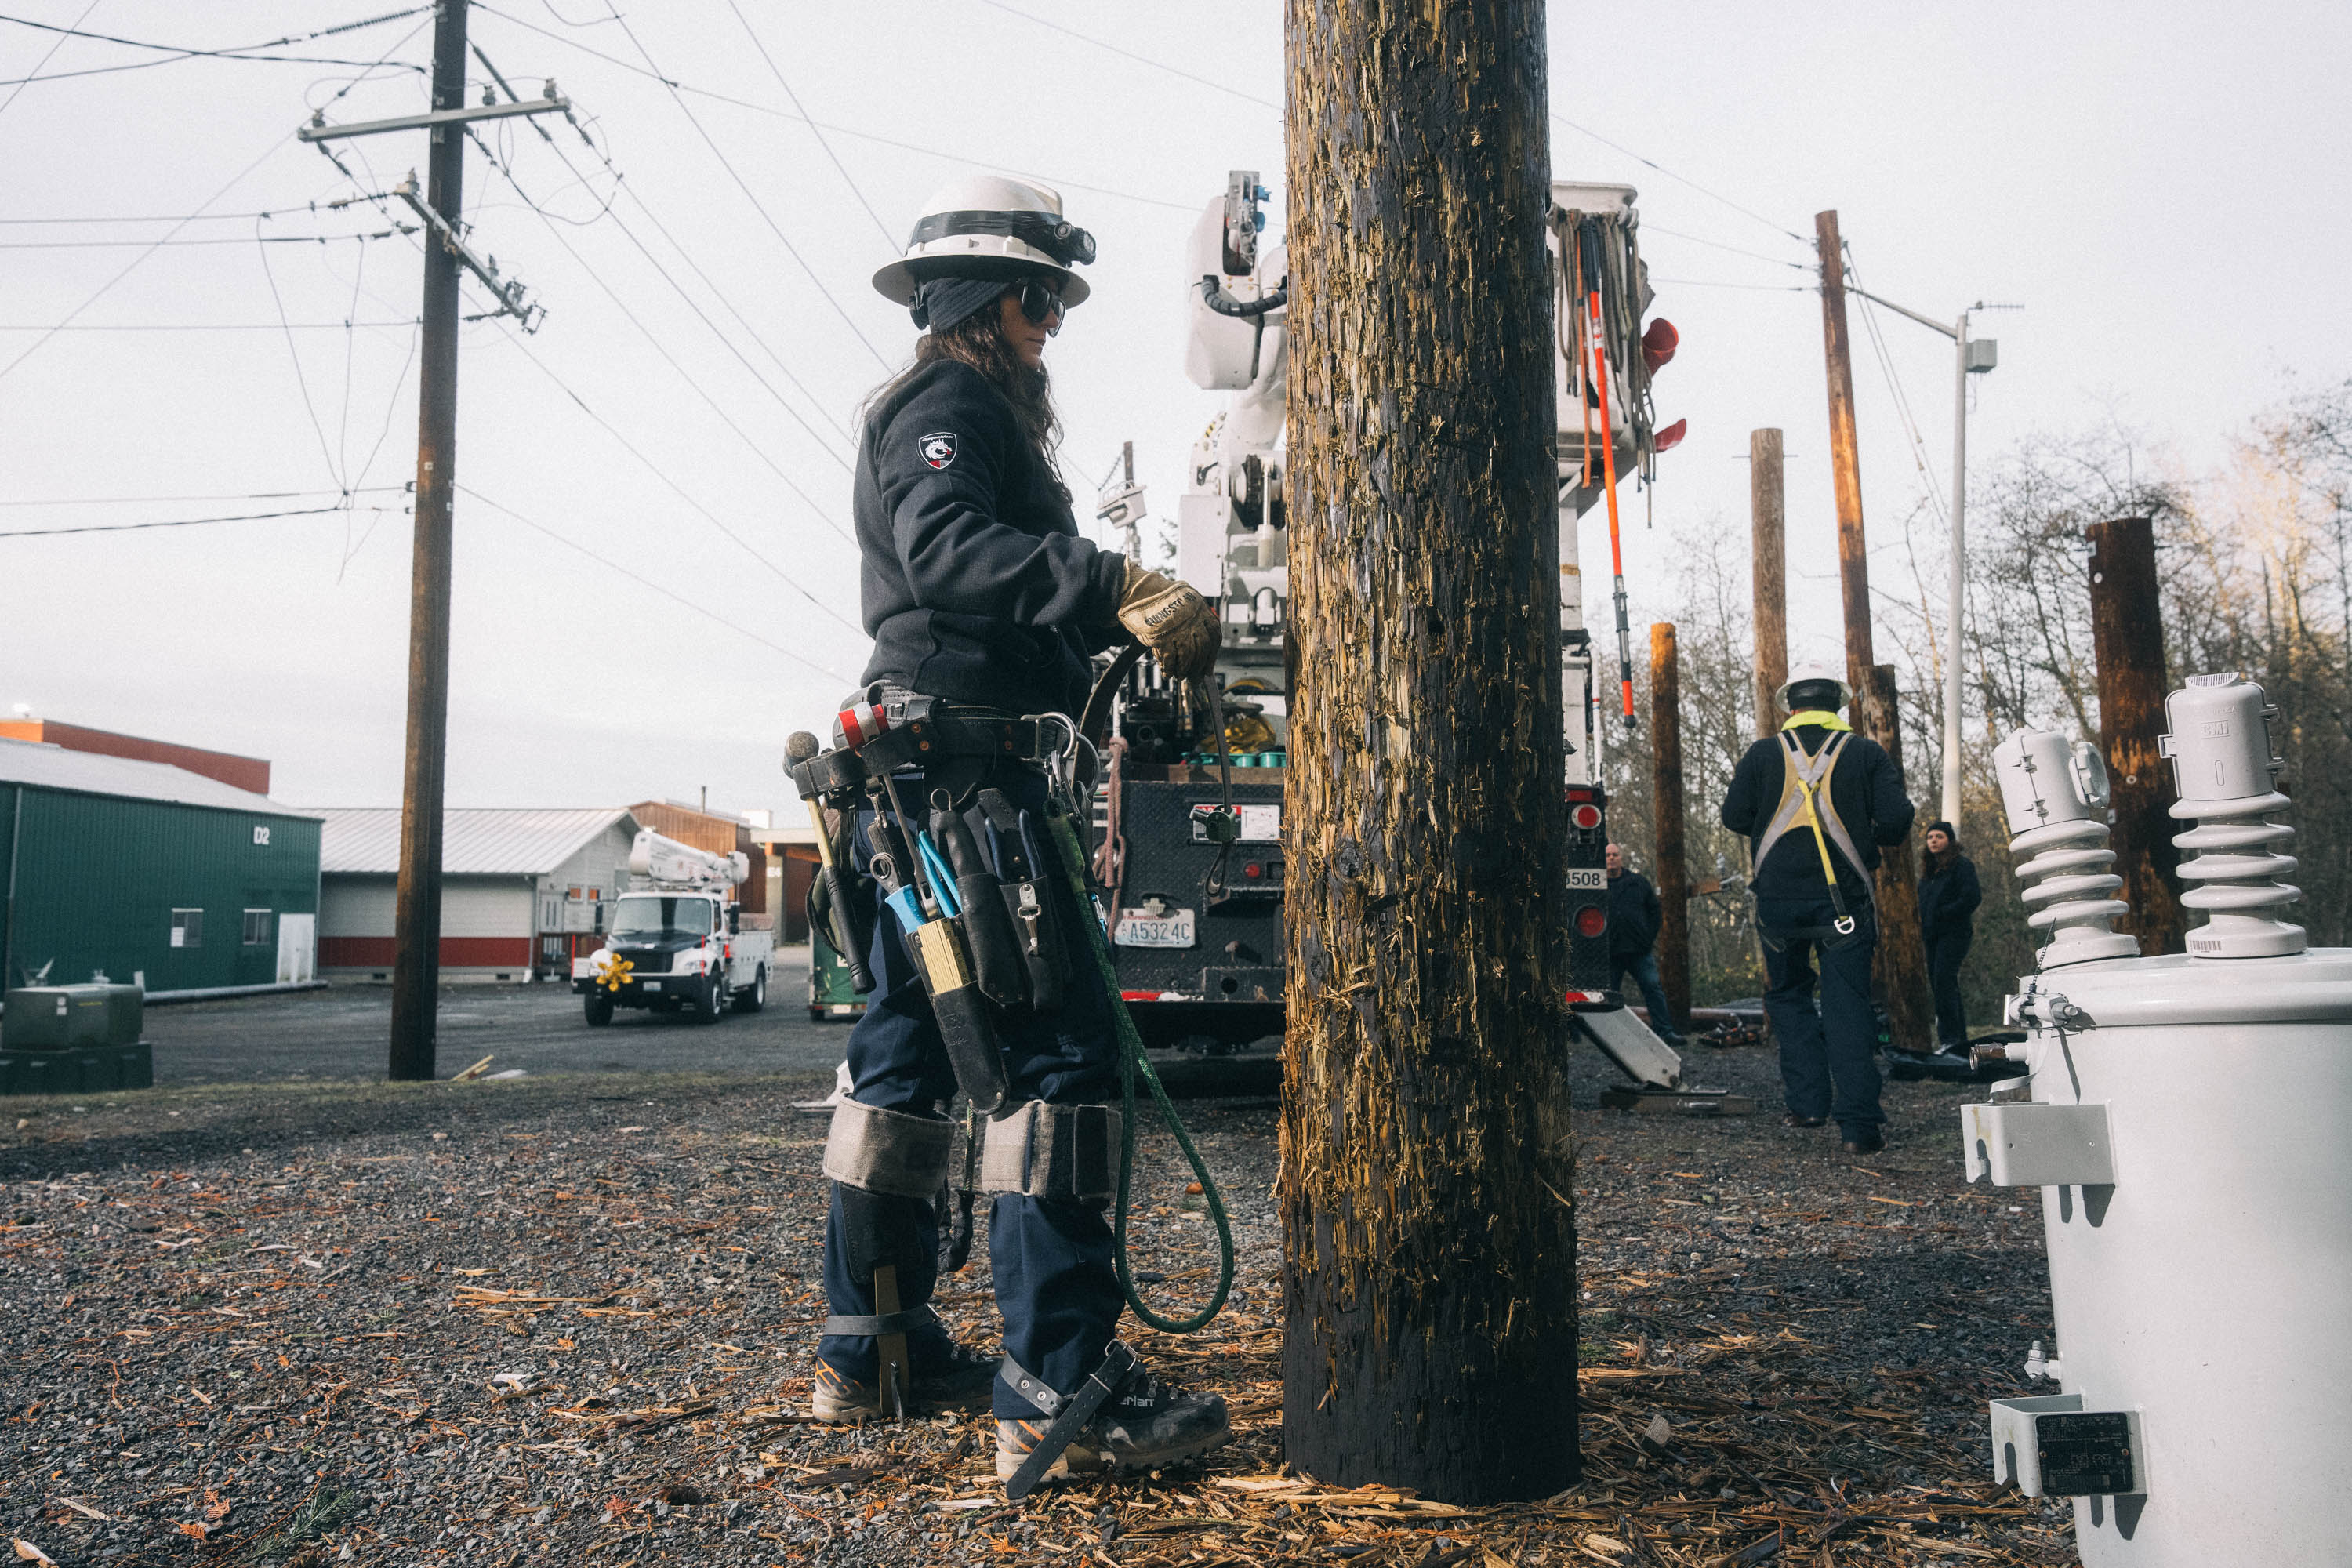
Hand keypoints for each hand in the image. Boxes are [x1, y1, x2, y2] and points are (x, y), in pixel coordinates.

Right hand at [1116, 561, 1217, 679]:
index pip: (1214, 636)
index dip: (1212, 656)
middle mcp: (1192, 618)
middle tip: (1195, 679)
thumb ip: (1192, 619)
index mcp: (1200, 607)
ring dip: (1184, 670)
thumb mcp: (1181, 602)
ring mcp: (1177, 627)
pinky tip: (1167, 673)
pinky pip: (1170, 658)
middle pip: (1203, 648)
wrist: (1136, 590)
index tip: (1208, 669)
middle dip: (1199, 667)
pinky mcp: (1162, 636)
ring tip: (1179, 676)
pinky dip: (1169, 669)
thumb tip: (1198, 649)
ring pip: (1188, 656)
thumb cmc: (1156, 599)